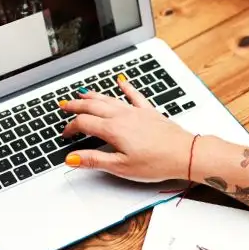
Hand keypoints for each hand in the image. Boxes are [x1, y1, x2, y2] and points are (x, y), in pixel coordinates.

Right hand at [57, 78, 194, 181]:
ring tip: (82, 93)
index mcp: (113, 130)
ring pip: (109, 99)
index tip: (65, 135)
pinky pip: (134, 95)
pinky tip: (122, 82)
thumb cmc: (157, 162)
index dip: (70, 128)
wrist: (185, 154)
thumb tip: (72, 158)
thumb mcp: (121, 167)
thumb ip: (94, 161)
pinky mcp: (149, 112)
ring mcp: (136, 112)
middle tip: (63, 105)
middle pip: (93, 106)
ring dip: (93, 95)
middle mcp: (123, 116)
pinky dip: (126, 88)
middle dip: (76, 105)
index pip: (84, 123)